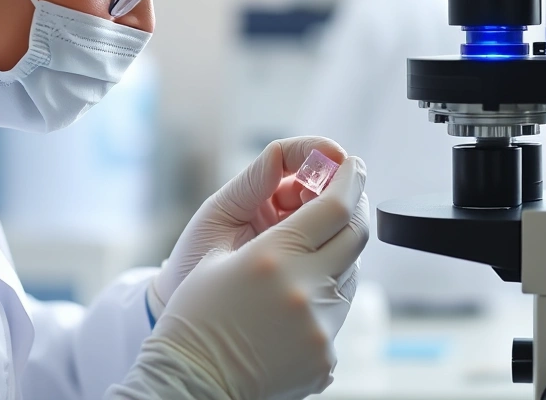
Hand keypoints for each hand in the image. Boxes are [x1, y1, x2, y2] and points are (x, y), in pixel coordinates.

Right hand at [111, 156, 369, 399]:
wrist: (190, 380)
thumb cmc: (196, 313)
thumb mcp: (218, 252)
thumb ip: (271, 220)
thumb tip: (320, 200)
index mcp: (273, 257)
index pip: (335, 206)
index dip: (349, 180)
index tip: (352, 166)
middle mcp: (305, 290)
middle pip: (355, 236)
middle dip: (353, 210)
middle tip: (346, 196)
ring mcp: (319, 327)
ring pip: (351, 275)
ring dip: (337, 257)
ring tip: (306, 259)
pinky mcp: (325, 357)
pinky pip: (338, 313)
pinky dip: (324, 299)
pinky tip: (293, 305)